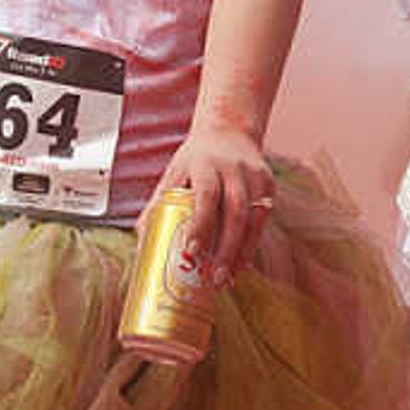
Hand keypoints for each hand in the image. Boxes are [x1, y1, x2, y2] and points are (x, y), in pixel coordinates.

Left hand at [158, 122, 275, 283]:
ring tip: (228, 278)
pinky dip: (252, 244)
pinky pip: (263, 219)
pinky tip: (241, 263)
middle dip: (226, 248)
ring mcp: (255, 176)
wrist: (229, 131)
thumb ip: (159, 203)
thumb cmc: (195, 160)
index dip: (201, 224)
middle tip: (213, 278)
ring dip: (241, 252)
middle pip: (235, 212)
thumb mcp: (175, 173)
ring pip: (254, 218)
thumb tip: (140, 238)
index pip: (206, 195)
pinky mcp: (269, 184)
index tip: (192, 251)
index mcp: (205, 164)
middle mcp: (234, 169)